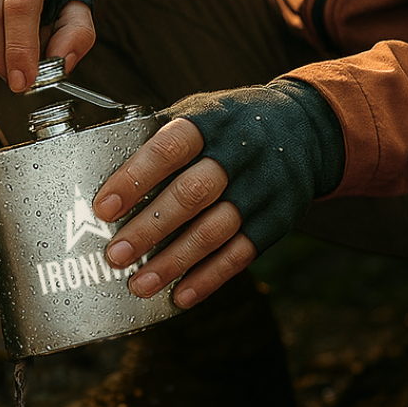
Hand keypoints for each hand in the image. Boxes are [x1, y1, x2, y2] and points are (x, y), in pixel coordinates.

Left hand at [93, 80, 345, 306]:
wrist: (306, 128)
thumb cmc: (232, 124)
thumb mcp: (202, 111)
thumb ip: (160, 136)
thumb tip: (101, 163)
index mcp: (212, 121)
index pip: (170, 147)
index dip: (136, 176)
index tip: (104, 206)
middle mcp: (239, 153)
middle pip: (193, 193)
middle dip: (150, 227)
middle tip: (115, 254)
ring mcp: (262, 188)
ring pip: (216, 229)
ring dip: (174, 260)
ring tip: (139, 283)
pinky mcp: (277, 220)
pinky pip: (241, 253)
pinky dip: (209, 277)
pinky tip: (181, 295)